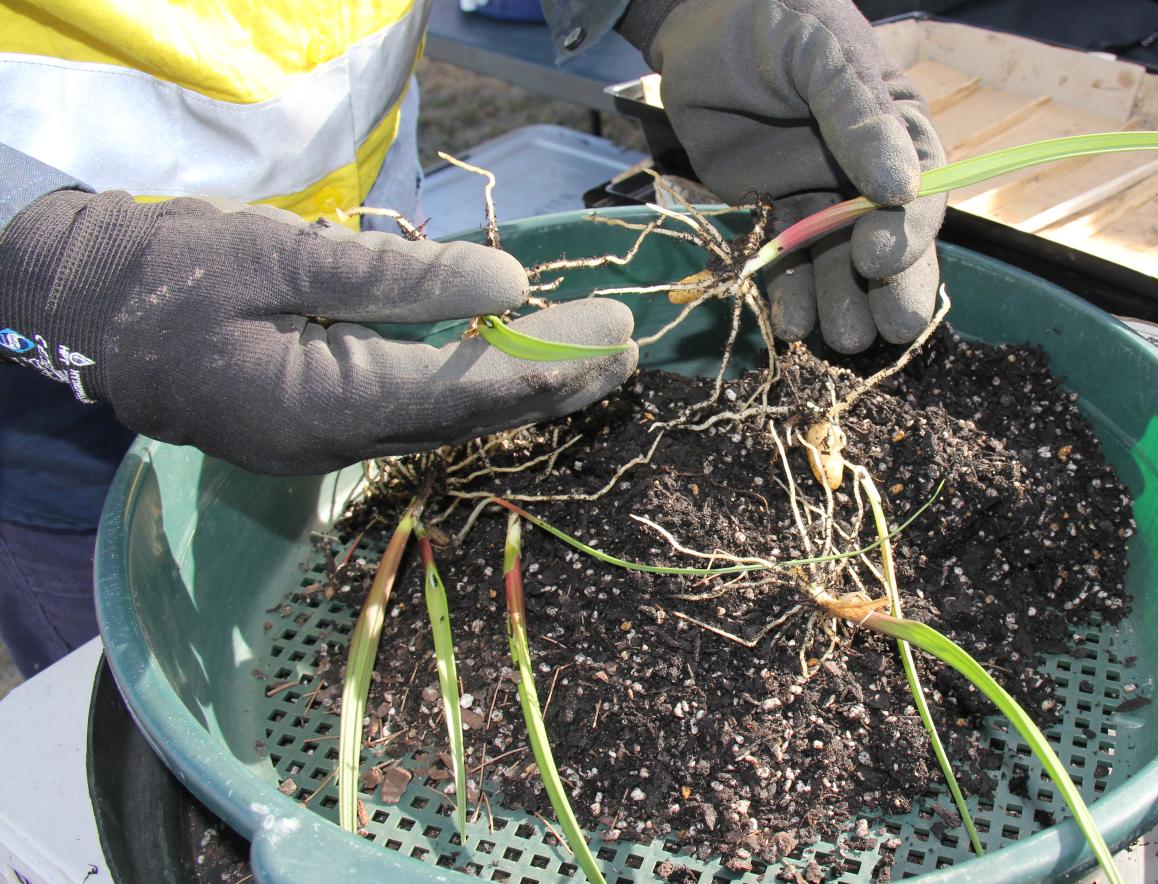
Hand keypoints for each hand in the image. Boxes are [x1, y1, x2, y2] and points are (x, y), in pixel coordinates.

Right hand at [0, 191, 636, 474]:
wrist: (82, 310)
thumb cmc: (171, 272)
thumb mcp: (282, 257)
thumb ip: (397, 280)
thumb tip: (510, 288)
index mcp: (324, 406)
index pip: (468, 391)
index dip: (549, 362)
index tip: (617, 332)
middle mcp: (336, 442)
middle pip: (471, 417)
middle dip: (555, 382)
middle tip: (631, 348)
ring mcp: (326, 444)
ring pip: (450, 420)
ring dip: (525, 387)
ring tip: (597, 359)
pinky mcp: (320, 426)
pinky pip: (418, 411)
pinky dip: (475, 386)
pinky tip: (514, 364)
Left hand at [630, 0, 945, 353]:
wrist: (699, 20)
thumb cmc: (777, 18)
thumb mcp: (824, 54)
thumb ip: (859, 116)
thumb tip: (901, 187)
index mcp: (899, 132)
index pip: (920, 196)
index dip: (906, 234)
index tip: (877, 258)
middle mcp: (867, 172)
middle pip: (889, 242)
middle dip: (889, 289)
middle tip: (883, 333)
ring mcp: (820, 194)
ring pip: (839, 261)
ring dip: (841, 302)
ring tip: (834, 337)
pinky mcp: (773, 210)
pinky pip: (787, 260)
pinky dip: (790, 293)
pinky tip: (790, 321)